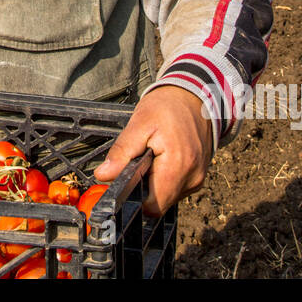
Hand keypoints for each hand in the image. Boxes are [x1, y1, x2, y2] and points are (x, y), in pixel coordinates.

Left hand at [94, 85, 214, 215]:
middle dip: (144, 187)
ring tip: (153, 156)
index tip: (126, 180)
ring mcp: (197, 178)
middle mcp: (192, 177)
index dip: (135, 197)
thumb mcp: (139, 123)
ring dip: (155, 183)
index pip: (153, 206)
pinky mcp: (198, 176)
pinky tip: (162, 158)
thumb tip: (103, 175)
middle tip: (139, 161)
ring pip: (167, 197)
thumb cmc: (169, 107)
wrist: (196, 96)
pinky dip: (165, 178)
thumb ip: (122, 152)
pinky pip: (176, 188)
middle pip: (159, 203)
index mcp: (178, 166)